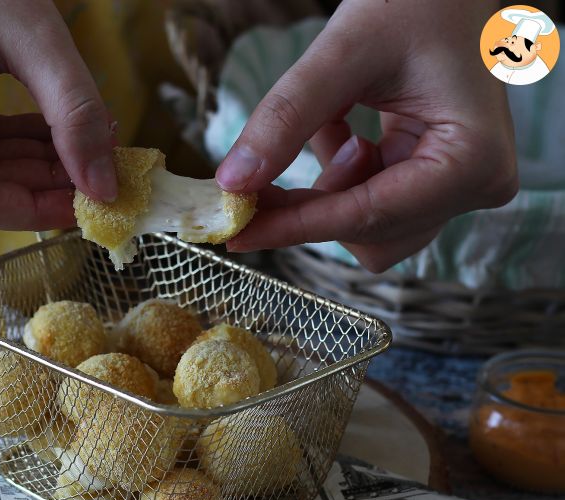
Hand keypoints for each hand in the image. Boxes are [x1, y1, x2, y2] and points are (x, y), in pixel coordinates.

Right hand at [0, 0, 116, 230]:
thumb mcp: (33, 35)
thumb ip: (75, 113)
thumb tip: (103, 187)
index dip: (34, 211)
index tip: (88, 206)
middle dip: (40, 185)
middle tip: (98, 176)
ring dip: (31, 165)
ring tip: (86, 149)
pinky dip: (11, 144)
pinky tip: (54, 136)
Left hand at [219, 0, 517, 271]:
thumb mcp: (343, 52)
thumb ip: (284, 119)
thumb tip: (232, 185)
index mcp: (473, 160)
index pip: (367, 217)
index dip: (294, 226)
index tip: (236, 233)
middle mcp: (479, 185)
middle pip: (371, 235)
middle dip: (312, 207)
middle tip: (258, 179)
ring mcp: (464, 185)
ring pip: (370, 227)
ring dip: (328, 189)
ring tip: (330, 121)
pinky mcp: (442, 178)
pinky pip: (374, 202)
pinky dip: (340, 174)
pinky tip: (339, 125)